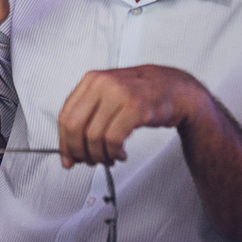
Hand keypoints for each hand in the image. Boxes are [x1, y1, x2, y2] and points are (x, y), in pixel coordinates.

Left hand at [57, 65, 205, 167]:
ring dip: (100, 155)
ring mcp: (120, 94)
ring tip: (109, 157)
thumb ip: (88, 117)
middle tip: (88, 161)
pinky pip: (113, 139)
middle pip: (75, 127)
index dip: (65, 142)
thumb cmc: (141, 94)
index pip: (65, 115)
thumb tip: (69, 150)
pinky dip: (114, 152)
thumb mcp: (109, 95)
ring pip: (94, 136)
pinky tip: (121, 153)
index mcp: (92, 80)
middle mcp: (103, 84)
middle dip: (80, 151)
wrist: (176, 88)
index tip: (68, 158)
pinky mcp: (136, 107)